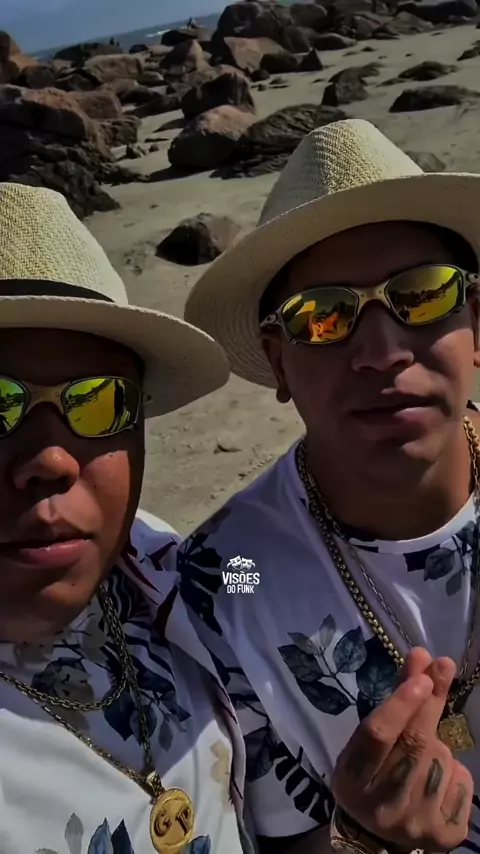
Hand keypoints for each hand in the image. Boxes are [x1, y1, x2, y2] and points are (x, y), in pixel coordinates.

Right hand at [331, 649, 473, 851]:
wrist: (380, 835)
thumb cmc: (373, 772)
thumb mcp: (370, 738)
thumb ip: (394, 700)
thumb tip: (421, 656)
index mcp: (351, 779)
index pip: (376, 736)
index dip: (400, 704)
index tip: (421, 677)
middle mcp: (381, 806)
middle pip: (413, 745)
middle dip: (430, 703)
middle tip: (442, 667)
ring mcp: (415, 824)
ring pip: (440, 761)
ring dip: (440, 743)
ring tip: (426, 751)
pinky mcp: (444, 835)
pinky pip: (460, 782)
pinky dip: (455, 769)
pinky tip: (440, 776)